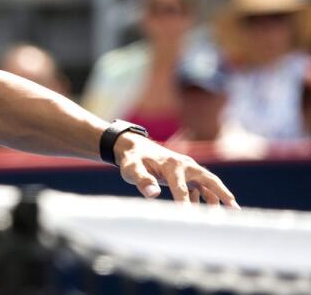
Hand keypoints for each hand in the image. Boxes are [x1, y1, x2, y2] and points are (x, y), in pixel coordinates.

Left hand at [114, 133, 238, 206]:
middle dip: (222, 194)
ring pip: (207, 184)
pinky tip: (201, 212)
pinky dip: (204, 198)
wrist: (134, 147)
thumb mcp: (131, 169)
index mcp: (172, 165)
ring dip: (216, 199)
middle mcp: (185, 165)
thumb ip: (142, 180)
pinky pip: (199, 187)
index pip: (181, 188)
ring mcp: (188, 169)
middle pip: (209, 180)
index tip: (191, 219)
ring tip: (221, 217)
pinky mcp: (187, 174)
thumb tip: (153, 193)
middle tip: (235, 209)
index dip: (186, 203)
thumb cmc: (132, 160)